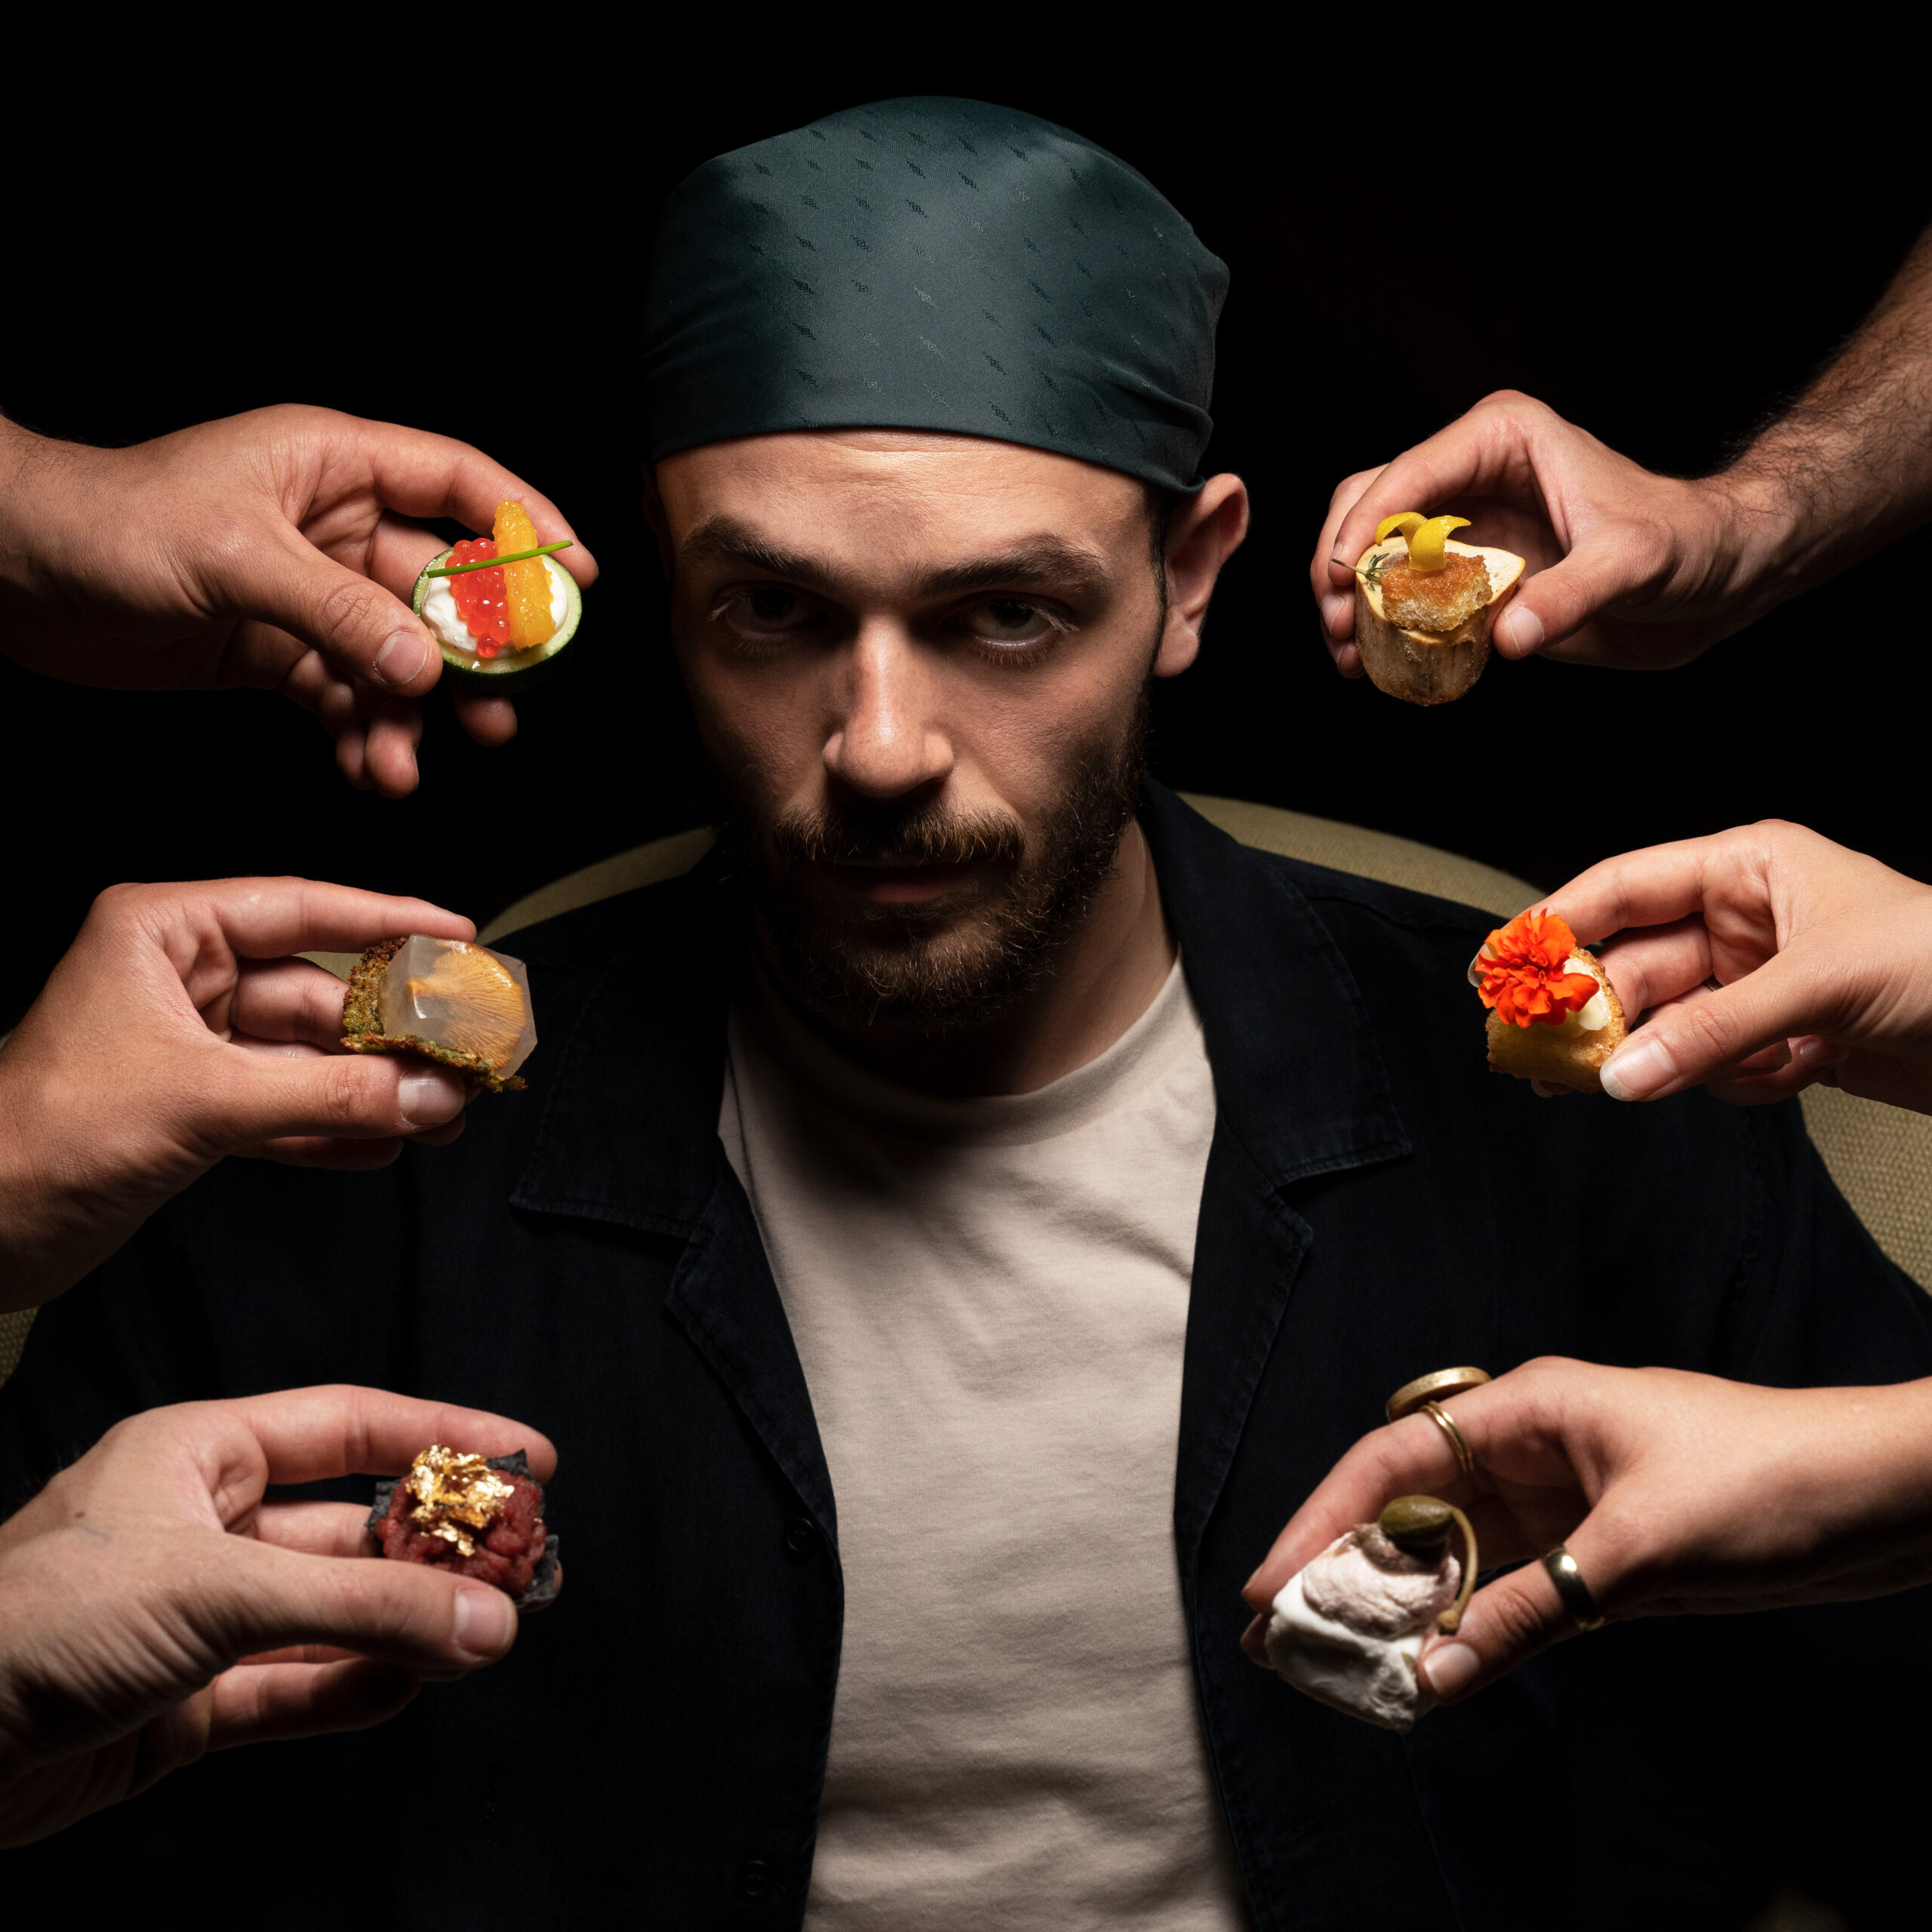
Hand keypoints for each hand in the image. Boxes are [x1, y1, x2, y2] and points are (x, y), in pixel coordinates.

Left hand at [0, 405, 596, 795]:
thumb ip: (337, 610)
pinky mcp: (276, 650)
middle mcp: (329, 526)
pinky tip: (364, 765)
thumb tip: (423, 661)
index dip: (526, 524)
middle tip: (500, 706)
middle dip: (473, 654)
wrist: (13, 572)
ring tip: (407, 760)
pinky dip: (359, 732)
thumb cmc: (107, 520)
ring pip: (394, 656)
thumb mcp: (235, 555)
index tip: (574, 580)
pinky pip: (344, 694)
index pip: (458, 482)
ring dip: (409, 714)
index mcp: (332, 464)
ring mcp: (306, 592)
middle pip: (438, 588)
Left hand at [0, 876, 482, 1310]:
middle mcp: (179, 978)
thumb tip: (432, 1094)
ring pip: (307, 1055)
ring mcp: (189, 1045)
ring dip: (373, 1087)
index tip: (460, 935)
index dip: (387, 920)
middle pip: (316, 990)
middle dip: (391, 1032)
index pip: (300, 908)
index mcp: (163, 933)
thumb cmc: (46, 1136)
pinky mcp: (192, 1109)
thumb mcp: (203, 1101)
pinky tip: (388, 1145)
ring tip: (443, 1114)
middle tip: (463, 1055)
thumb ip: (329, 1094)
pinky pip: (285, 1107)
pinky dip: (334, 1128)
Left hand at [0, 1385, 556, 1847]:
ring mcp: (199, 1618)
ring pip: (333, 1611)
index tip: (531, 1456)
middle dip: (438, 1547)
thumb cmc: (37, 1624)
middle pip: (352, 1526)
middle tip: (521, 1562)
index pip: (353, 1426)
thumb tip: (487, 1622)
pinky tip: (410, 1689)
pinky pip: (296, 1686)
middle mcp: (205, 1527)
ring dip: (408, 1624)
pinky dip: (355, 1690)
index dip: (447, 1436)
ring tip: (487, 1634)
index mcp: (200, 1454)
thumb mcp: (218, 1591)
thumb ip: (363, 1606)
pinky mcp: (186, 1701)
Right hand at [1238, 1358, 1931, 1709]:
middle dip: (1349, 1568)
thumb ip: (1532, 1611)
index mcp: (1528, 1409)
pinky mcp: (1602, 1556)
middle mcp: (1532, 1452)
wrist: (1891, 1497)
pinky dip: (1474, 1632)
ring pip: (1459, 1558)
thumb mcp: (1639, 1549)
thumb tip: (1433, 1672)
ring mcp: (1567, 1506)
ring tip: (1347, 1664)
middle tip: (1286, 1635)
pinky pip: (1514, 1596)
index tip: (1271, 1581)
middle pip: (1413, 1509)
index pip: (1393, 1458)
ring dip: (1409, 1609)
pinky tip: (1437, 1671)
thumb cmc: (1769, 1480)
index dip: (1322, 1516)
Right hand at [1308, 391, 1779, 676]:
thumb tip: (1506, 637)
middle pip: (1370, 505)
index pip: (1409, 475)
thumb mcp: (1634, 564)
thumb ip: (1569, 596)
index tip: (1342, 578)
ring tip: (1348, 651)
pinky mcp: (1469, 572)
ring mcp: (1466, 523)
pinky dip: (1379, 627)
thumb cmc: (1688, 545)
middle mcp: (1472, 473)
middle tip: (1340, 621)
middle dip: (1341, 564)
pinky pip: (1403, 595)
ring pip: (1373, 550)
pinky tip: (1373, 663)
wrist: (1716, 577)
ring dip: (1349, 601)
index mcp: (1502, 439)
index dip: (1365, 526)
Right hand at [1539, 821, 1931, 1108]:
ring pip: (1669, 1022)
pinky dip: (1736, 1082)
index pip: (1623, 887)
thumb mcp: (1819, 986)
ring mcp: (1761, 981)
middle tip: (1544, 1061)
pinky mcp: (1785, 1039)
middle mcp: (1744, 919)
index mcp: (1748, 866)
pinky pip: (1715, 1063)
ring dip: (1666, 1059)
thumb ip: (1709, 1031)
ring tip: (1639, 1086)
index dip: (1558, 925)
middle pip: (1635, 965)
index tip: (1504, 969)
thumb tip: (1618, 1076)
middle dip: (1599, 1014)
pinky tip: (1788, 1078)